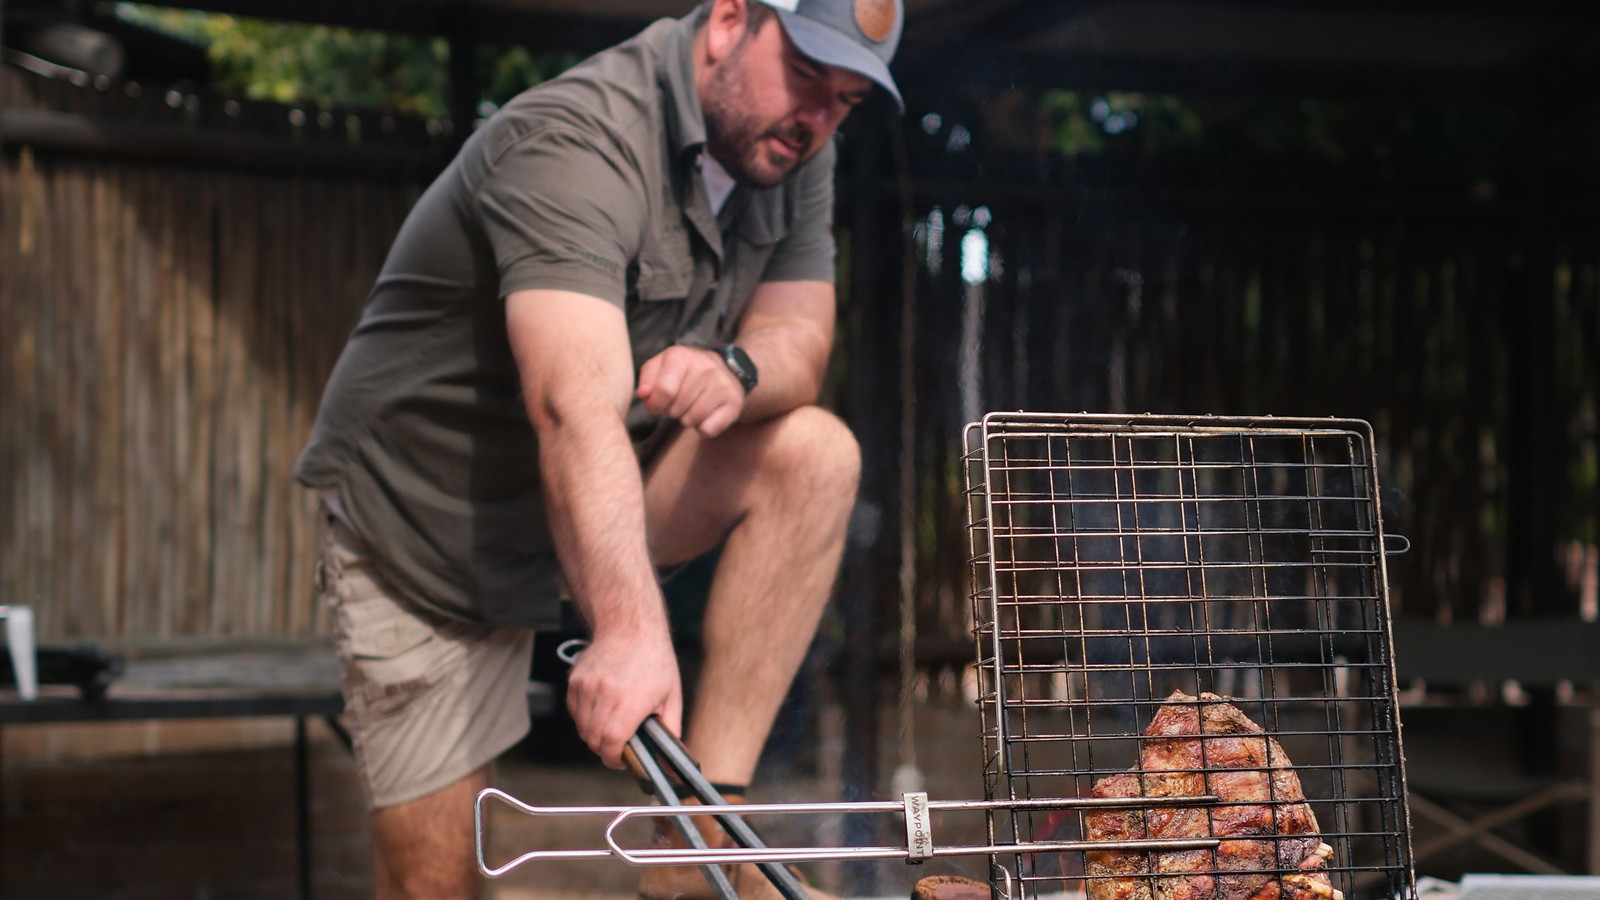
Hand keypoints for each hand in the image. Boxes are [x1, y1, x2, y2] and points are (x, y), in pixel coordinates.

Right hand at [564, 629, 682, 768]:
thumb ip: (670, 729)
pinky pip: (574, 711)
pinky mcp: (575, 681)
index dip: (614, 759)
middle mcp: (605, 694)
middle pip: (594, 739)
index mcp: (630, 701)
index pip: (611, 743)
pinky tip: (601, 709)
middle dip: (605, 750)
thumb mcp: (672, 695)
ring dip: (594, 734)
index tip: (622, 761)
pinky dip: (585, 718)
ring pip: (582, 728)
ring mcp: (586, 687)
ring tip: (610, 726)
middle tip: (618, 747)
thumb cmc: (655, 661)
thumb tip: (669, 759)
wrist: (630, 626)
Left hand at [636, 345, 745, 436]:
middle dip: (672, 410)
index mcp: (681, 356)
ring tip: (692, 406)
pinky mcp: (734, 402)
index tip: (657, 405)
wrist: (725, 369)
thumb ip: (647, 378)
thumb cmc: (684, 372)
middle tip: (680, 401)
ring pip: (691, 420)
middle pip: (676, 409)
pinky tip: (707, 413)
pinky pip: (708, 429)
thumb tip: (644, 394)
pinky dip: (703, 428)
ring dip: (687, 419)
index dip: (655, 404)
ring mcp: (722, 385)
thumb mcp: (661, 366)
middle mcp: (705, 367)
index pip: (664, 391)